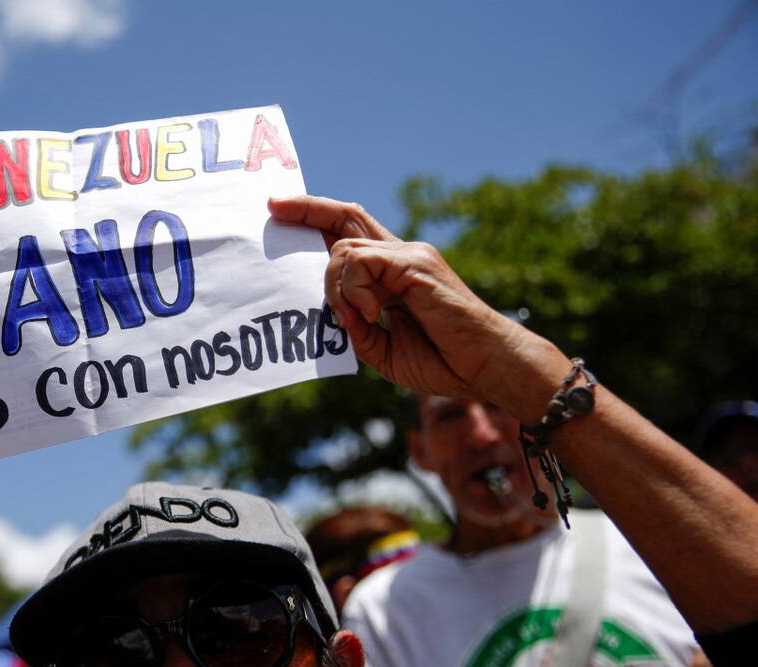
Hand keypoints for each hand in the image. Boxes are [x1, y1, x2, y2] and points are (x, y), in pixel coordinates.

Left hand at [268, 196, 566, 415]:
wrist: (485, 367)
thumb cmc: (441, 360)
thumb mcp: (380, 349)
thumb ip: (354, 327)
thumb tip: (333, 311)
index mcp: (391, 273)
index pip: (349, 232)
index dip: (315, 217)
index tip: (279, 209)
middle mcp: (400, 255)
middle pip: (346, 217)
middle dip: (305, 209)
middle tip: (273, 208)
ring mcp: (409, 256)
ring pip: (344, 249)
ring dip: (334, 287)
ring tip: (357, 319)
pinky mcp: (415, 265)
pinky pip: (362, 263)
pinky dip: (354, 291)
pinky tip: (372, 316)